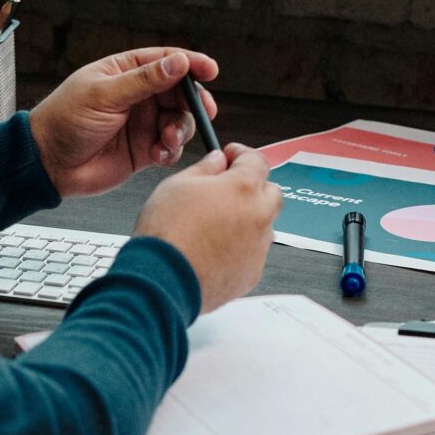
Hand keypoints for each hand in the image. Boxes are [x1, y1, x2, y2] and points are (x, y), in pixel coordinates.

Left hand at [28, 47, 218, 199]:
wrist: (48, 163)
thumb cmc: (65, 119)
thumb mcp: (104, 95)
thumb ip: (144, 80)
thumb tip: (179, 62)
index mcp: (125, 72)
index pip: (166, 61)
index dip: (191, 63)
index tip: (210, 70)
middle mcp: (138, 95)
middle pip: (181, 92)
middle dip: (193, 102)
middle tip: (201, 112)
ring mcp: (143, 122)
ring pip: (180, 121)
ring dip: (181, 129)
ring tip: (167, 139)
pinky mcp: (144, 149)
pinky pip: (171, 147)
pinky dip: (171, 150)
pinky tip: (158, 154)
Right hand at [134, 144, 280, 313]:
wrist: (164, 280)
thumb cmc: (167, 234)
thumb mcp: (177, 184)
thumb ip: (204, 168)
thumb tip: (216, 161)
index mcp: (243, 188)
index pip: (257, 160)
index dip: (242, 155)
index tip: (231, 157)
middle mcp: (258, 216)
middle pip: (271, 193)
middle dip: (252, 188)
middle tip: (227, 190)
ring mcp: (258, 248)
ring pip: (263, 226)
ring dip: (248, 220)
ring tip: (214, 226)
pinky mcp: (252, 274)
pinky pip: (253, 254)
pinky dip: (240, 249)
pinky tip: (214, 250)